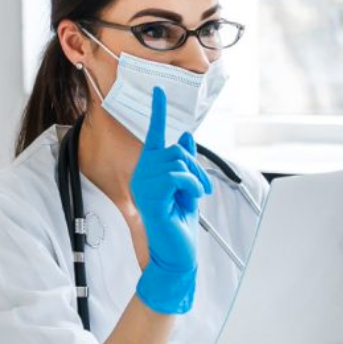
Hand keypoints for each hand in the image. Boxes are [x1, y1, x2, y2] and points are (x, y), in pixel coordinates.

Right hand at [131, 87, 212, 313]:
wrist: (175, 254)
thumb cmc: (179, 224)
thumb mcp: (187, 187)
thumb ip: (184, 163)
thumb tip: (184, 136)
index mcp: (149, 170)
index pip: (154, 135)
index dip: (158, 111)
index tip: (159, 89)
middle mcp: (141, 174)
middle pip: (176, 149)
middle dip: (196, 166)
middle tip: (201, 188)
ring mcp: (143, 184)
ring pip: (179, 160)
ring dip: (195, 178)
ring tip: (194, 196)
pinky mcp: (151, 194)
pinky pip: (179, 175)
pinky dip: (192, 186)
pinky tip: (189, 199)